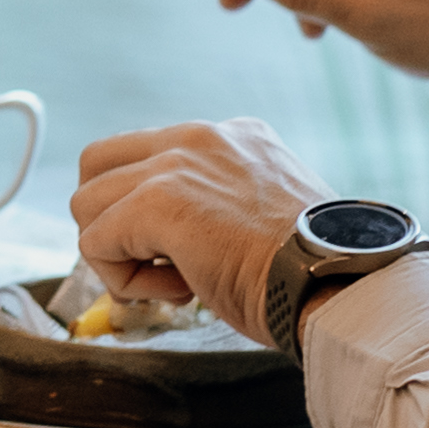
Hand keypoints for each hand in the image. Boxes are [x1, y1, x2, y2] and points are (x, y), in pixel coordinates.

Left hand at [68, 119, 337, 344]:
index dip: (145, 213)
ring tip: (176, 280)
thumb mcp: (265, 214)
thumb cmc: (314, 269)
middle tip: (157, 262)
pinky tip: (179, 291)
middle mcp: (199, 136)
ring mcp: (176, 164)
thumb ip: (215, 205)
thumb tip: (167, 238)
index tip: (188, 252)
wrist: (342, 284)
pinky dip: (123, 280)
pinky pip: (95, 241)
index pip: (146, 156)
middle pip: (97, 164)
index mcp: (230, 136)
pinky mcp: (158, 202)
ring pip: (86, 204)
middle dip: (109, 219)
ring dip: (118, 254)